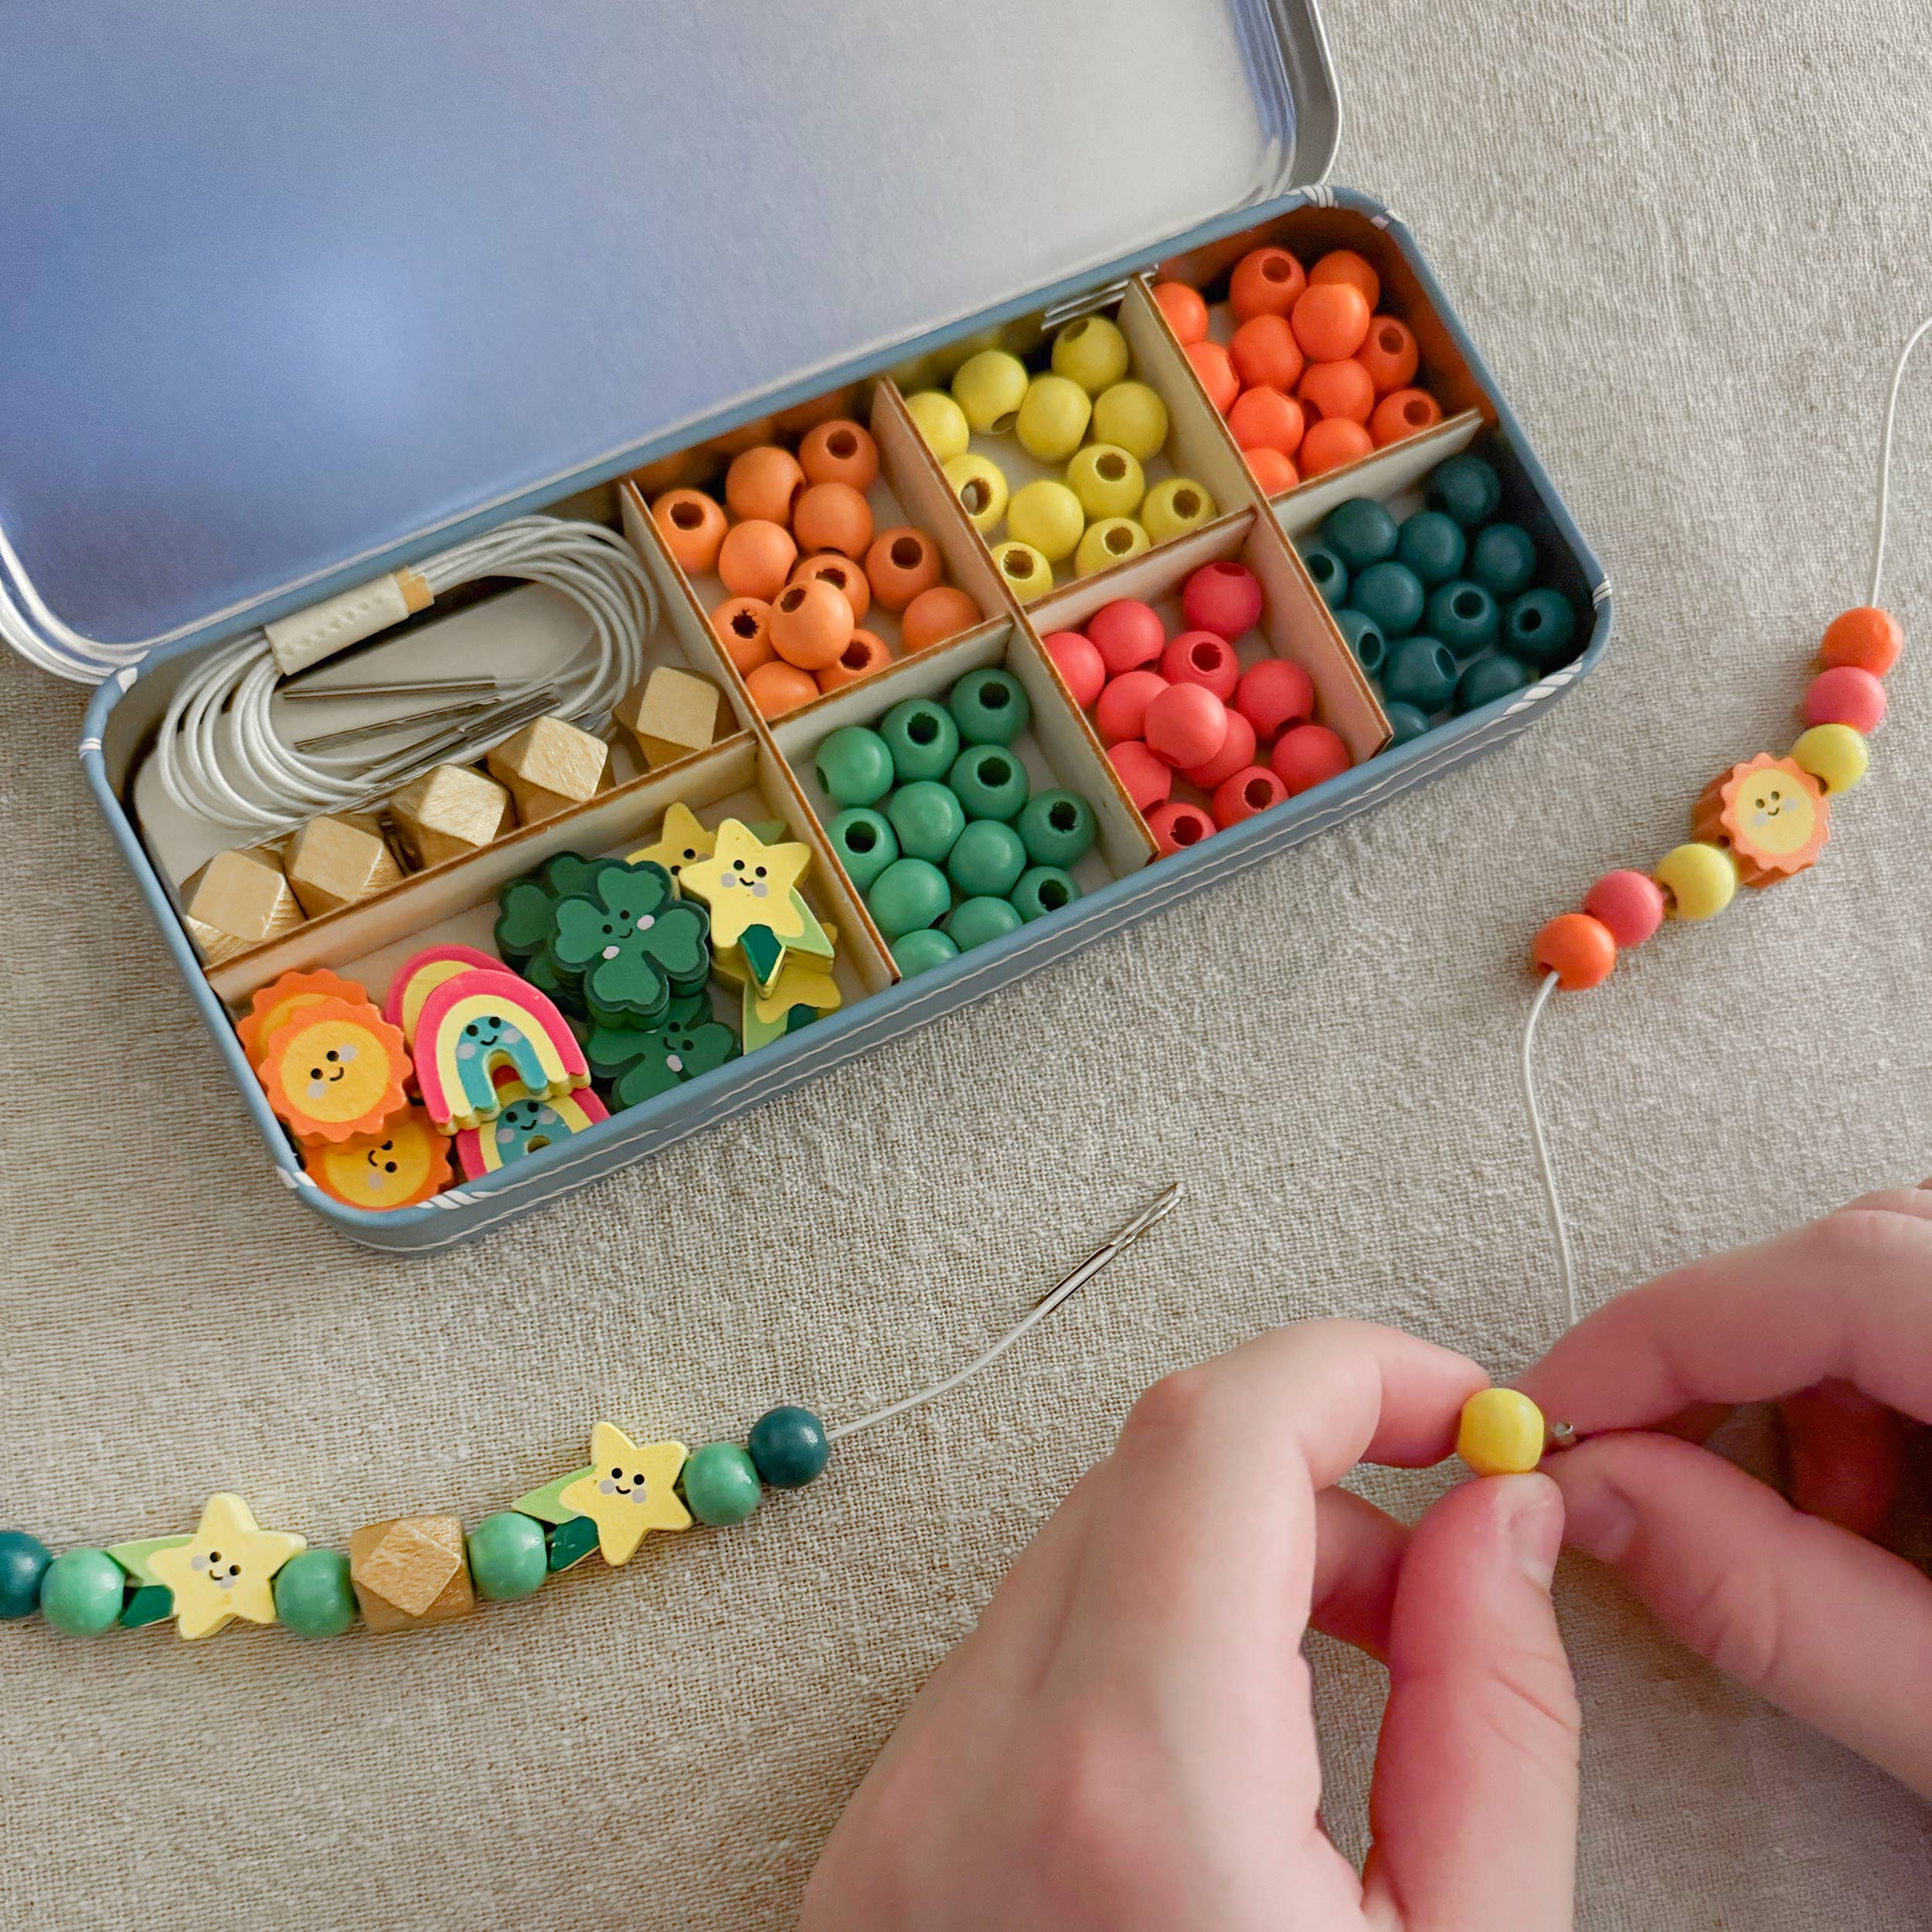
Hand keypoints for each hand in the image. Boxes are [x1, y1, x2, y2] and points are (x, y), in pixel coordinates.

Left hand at [801, 1322, 1578, 1931]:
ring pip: (1075, 1558)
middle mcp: (966, 1781)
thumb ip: (1498, 1719)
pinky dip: (1139, 1644)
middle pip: (1143, 1478)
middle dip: (1314, 1479)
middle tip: (1439, 1572)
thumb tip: (1496, 1525)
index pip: (1214, 1434)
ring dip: (1224, 1563)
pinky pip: (1017, 1660)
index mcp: (1126, 1796)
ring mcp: (892, 1817)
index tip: (1457, 1406)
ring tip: (1348, 1680)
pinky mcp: (871, 1853)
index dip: (1355, 1373)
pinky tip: (1229, 1749)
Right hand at [1520, 1189, 1931, 1794]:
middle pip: (1857, 1251)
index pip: (1835, 1277)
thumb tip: (1603, 1504)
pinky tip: (1874, 1500)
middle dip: (1719, 1356)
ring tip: (1799, 1514)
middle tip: (1634, 1461)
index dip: (1660, 1336)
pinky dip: (1874, 1383)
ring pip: (1893, 1266)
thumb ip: (1778, 1606)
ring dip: (1803, 1376)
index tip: (1550, 1414)